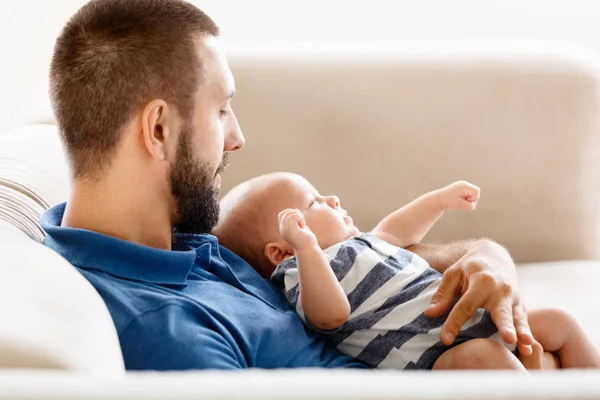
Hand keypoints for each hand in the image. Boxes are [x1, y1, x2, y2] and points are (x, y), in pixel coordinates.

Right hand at [278, 209, 317, 250]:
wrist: (309, 250)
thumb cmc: (306, 239)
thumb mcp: (299, 227)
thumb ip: (295, 219)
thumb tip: (295, 210)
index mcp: (283, 229)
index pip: (281, 214)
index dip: (290, 212)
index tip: (298, 219)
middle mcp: (282, 230)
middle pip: (284, 213)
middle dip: (295, 213)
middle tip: (302, 221)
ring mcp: (285, 230)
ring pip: (289, 214)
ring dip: (299, 215)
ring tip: (302, 223)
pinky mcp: (291, 231)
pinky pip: (293, 216)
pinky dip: (300, 217)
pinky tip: (303, 224)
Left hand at [424, 240, 534, 354]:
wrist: (493, 256)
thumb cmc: (469, 268)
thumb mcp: (452, 275)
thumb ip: (443, 295)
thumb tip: (429, 314)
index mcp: (481, 281)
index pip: (465, 306)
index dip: (454, 323)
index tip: (445, 339)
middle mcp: (500, 289)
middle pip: (500, 310)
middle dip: (504, 324)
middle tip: (508, 337)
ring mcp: (513, 297)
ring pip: (517, 317)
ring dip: (521, 331)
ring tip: (525, 343)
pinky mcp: (520, 304)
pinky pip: (524, 320)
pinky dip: (527, 333)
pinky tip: (528, 348)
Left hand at [437, 181, 479, 210]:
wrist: (437, 200)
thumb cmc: (448, 202)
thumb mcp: (461, 205)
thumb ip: (470, 206)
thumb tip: (472, 205)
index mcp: (464, 185)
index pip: (477, 192)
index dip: (473, 199)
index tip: (464, 201)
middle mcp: (463, 184)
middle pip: (475, 193)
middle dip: (470, 199)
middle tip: (459, 201)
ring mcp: (461, 186)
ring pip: (471, 195)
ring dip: (466, 200)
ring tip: (457, 201)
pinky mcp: (458, 190)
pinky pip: (466, 196)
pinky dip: (463, 200)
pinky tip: (455, 200)